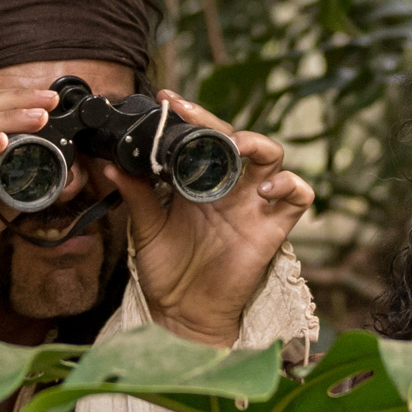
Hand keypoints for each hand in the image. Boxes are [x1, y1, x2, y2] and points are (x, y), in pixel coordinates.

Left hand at [102, 91, 313, 347]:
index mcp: (198, 178)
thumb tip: (112, 164)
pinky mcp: (273, 227)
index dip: (189, 116)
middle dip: (216, 122)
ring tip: (237, 147)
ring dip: (259, 145)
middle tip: (191, 115)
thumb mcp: (146, 227)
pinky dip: (290, 186)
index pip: (201, 135)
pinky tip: (266, 191)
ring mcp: (253, 203)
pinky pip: (298, 197)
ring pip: (273, 157)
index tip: (166, 99)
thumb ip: (136, 195)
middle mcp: (228, 184)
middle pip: (236, 137)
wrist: (181, 311)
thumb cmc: (165, 268)